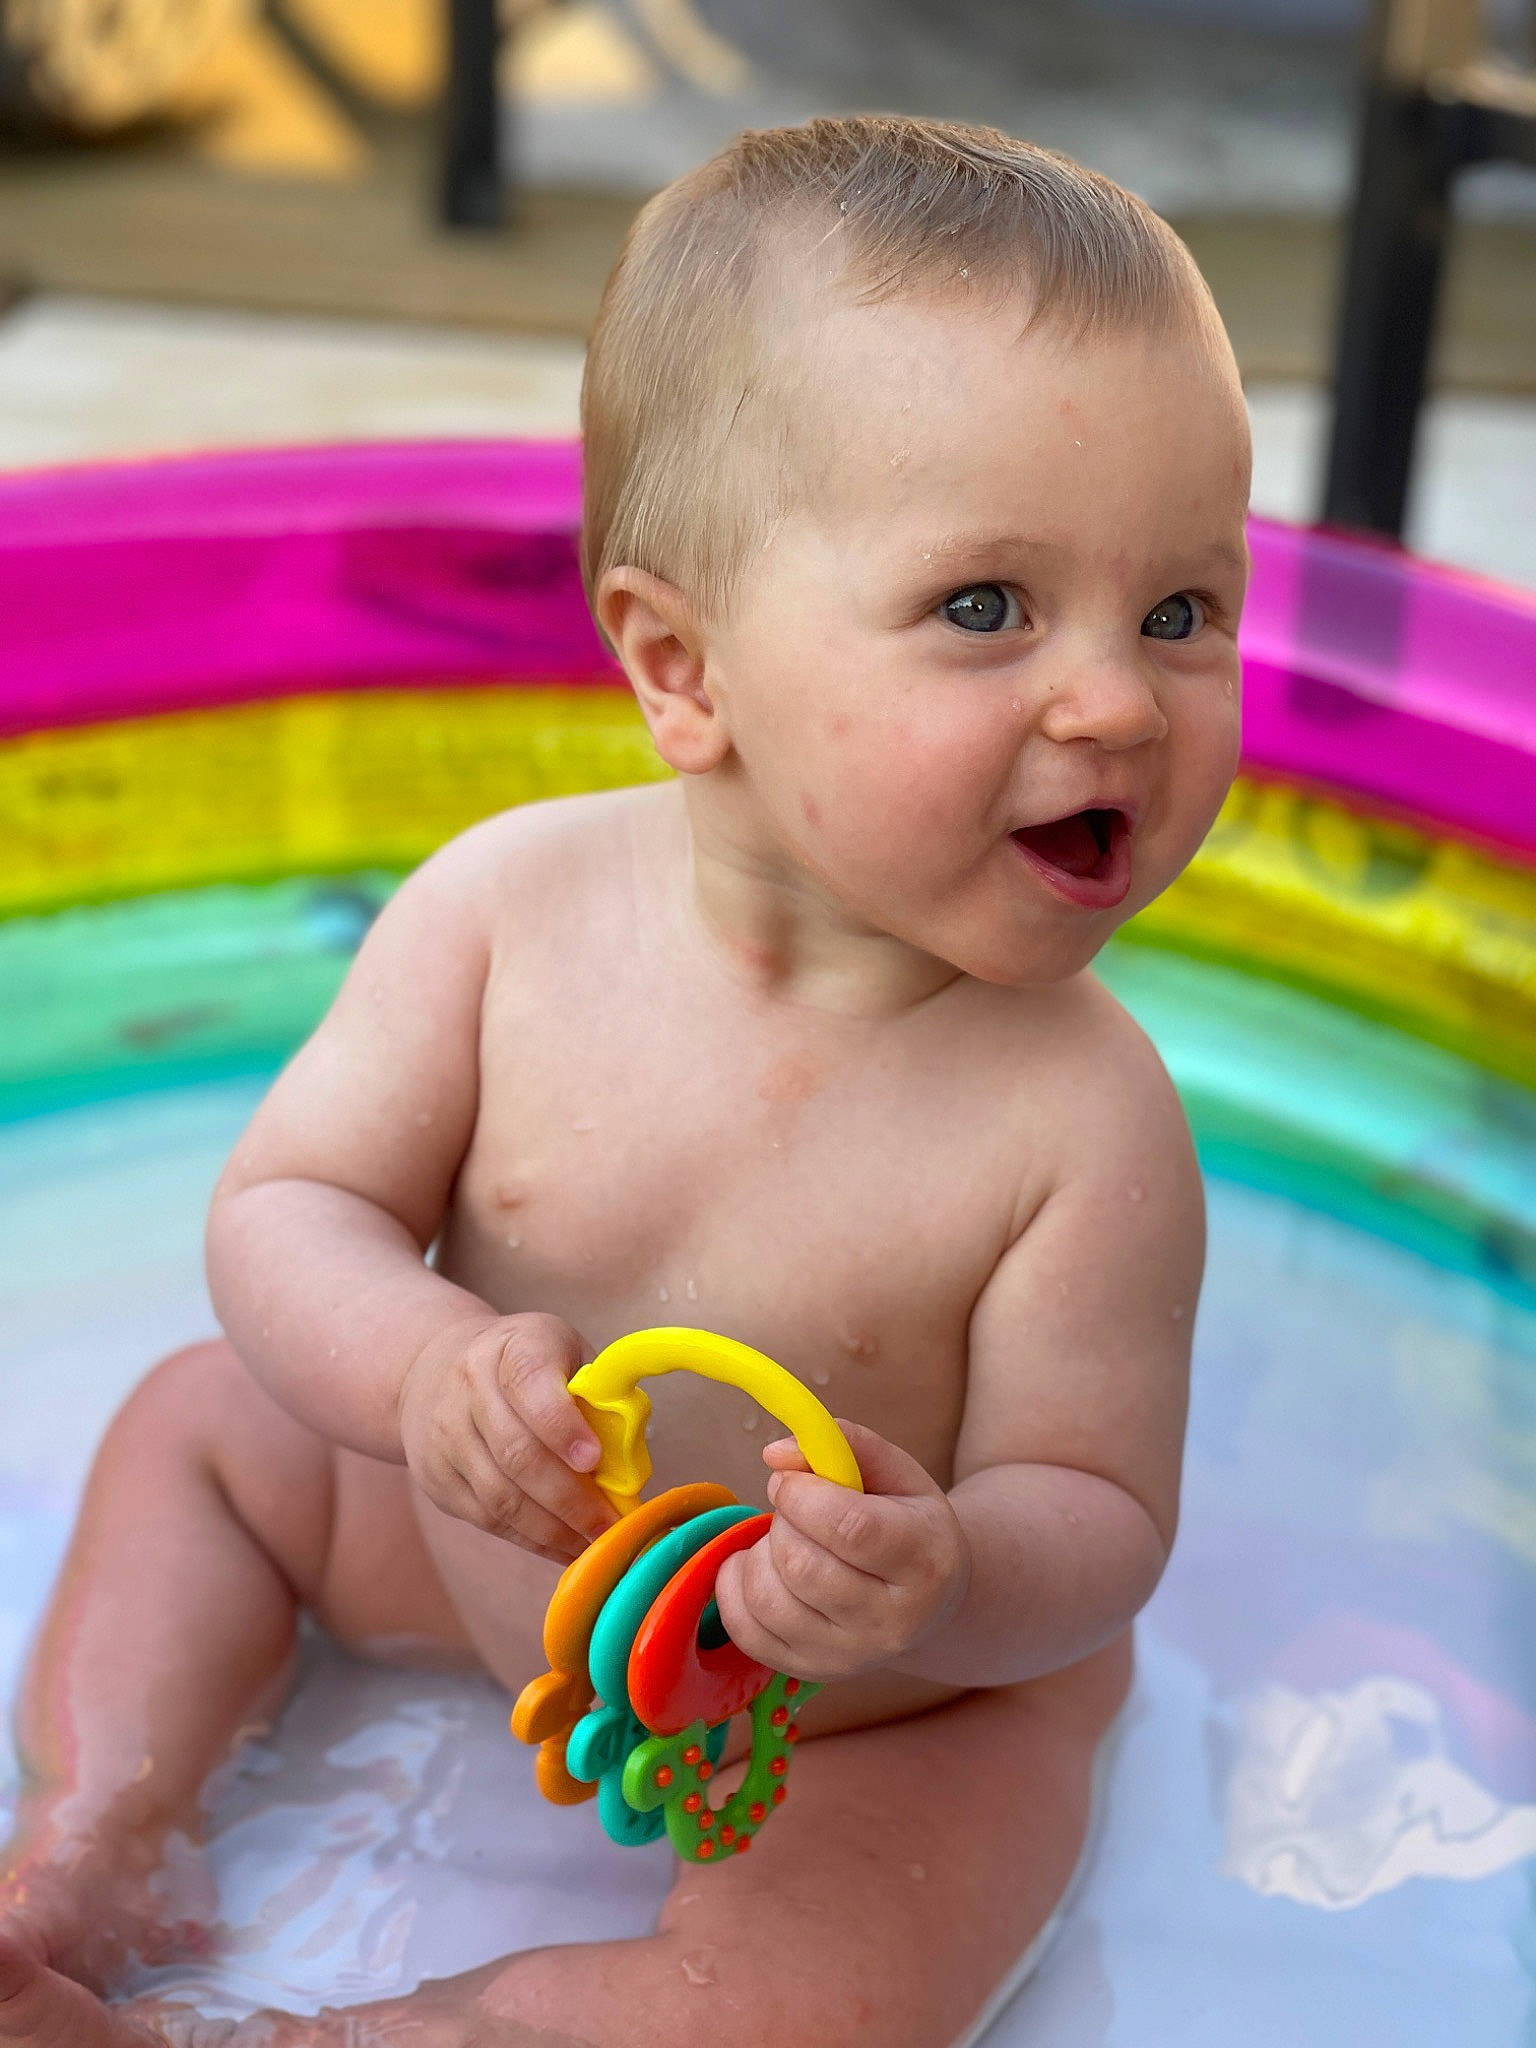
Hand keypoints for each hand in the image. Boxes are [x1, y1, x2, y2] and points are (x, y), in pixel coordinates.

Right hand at [397, 1313, 618, 1562]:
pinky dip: (531, 1540)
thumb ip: (597, 1395)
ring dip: (553, 1529)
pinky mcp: (437, 1478)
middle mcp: (470, 1387)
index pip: (530, 1383)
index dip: (562, 1425)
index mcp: (513, 1347)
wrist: (435, 1370)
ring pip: (501, 1496)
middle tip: (609, 1523)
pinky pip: (487, 1519)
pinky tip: (564, 1546)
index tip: (595, 1460)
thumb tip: (627, 1462)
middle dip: (570, 1498)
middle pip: (517, 1453)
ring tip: (593, 1544)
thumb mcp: (567, 1354)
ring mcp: (447, 1436)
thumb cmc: (527, 1365)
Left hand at [712, 1421, 970, 1683]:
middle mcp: (889, 1621)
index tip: (792, 1480)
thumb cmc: (909, 1526)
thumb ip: (844, 1443)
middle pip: (801, 1565)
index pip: (849, 1529)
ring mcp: (848, 1656)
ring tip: (785, 1539)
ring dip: (759, 1554)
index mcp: (922, 1563)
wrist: (930, 1604)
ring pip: (768, 1599)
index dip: (803, 1494)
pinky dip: (735, 1587)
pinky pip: (745, 1631)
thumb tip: (774, 1454)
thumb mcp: (897, 1474)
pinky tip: (757, 1565)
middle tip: (796, 1509)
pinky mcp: (810, 1671)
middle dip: (782, 1521)